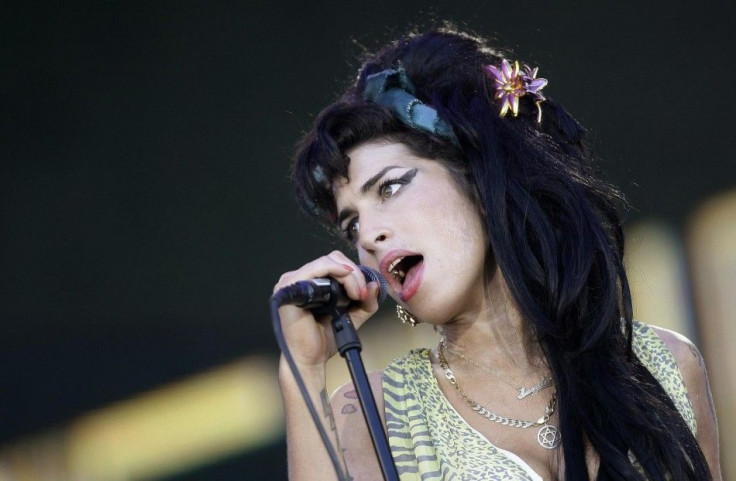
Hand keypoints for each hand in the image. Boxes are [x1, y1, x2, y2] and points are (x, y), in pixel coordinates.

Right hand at [273, 250, 380, 368]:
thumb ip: (365, 302)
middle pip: (333, 258)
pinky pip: (318, 267)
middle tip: (362, 294)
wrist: (310, 359)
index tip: (365, 293)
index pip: (335, 263)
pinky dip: (337, 272)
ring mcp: (292, 280)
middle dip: (354, 274)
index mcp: (311, 282)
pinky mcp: (290, 285)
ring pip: (328, 261)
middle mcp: (300, 278)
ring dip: (349, 276)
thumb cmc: (324, 339)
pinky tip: (348, 288)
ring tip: (356, 295)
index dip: (354, 274)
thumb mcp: (352, 317)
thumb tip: (374, 285)